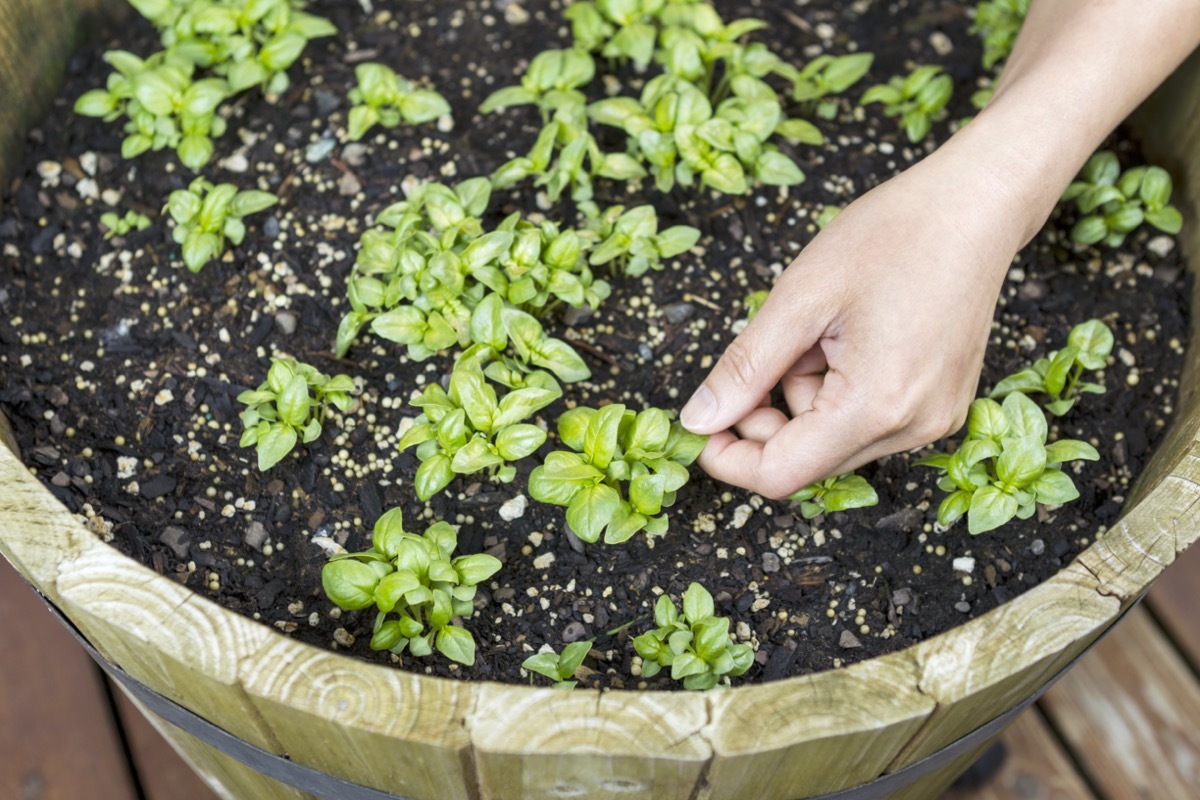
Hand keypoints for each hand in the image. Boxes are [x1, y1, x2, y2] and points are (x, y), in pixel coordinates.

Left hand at [678, 139, 1032, 498]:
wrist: (976, 206)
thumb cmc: (893, 236)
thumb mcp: (800, 298)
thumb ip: (745, 368)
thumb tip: (698, 421)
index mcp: (876, 406)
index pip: (781, 475)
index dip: (729, 458)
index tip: (701, 426)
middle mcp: (912, 428)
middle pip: (807, 461)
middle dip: (767, 418)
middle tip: (767, 353)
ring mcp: (932, 421)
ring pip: (831, 441)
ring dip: (803, 398)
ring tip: (821, 331)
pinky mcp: (939, 407)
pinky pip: (864, 422)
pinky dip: (837, 392)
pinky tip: (849, 340)